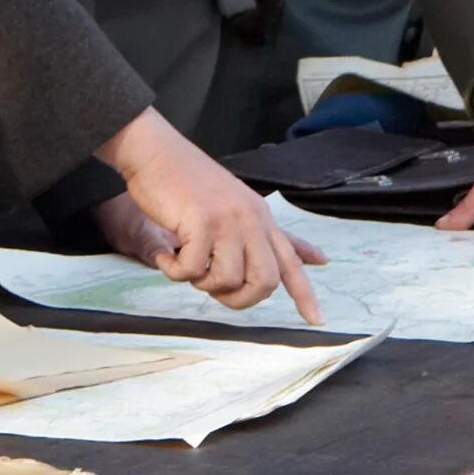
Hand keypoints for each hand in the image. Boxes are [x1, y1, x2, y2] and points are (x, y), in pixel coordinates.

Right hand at [103, 109, 324, 321]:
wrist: (156, 153)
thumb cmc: (189, 182)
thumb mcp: (235, 205)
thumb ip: (265, 234)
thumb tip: (314, 257)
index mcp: (261, 218)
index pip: (291, 261)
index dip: (305, 295)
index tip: (317, 321)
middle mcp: (251, 220)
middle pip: (265, 281)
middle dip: (239, 299)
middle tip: (213, 290)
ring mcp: (228, 221)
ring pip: (228, 280)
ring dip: (202, 283)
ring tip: (186, 263)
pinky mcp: (201, 223)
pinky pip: (192, 270)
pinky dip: (175, 271)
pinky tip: (167, 256)